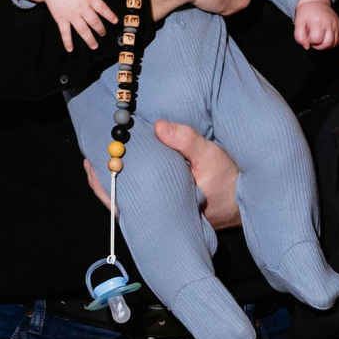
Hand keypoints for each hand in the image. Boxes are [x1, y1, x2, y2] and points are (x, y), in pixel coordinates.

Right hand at [32, 0, 111, 51]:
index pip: (103, 8)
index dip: (110, 15)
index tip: (115, 22)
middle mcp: (82, 8)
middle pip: (94, 21)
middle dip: (100, 30)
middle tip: (104, 35)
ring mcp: (72, 15)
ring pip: (83, 30)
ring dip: (89, 39)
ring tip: (94, 46)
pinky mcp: (61, 19)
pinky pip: (65, 32)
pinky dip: (67, 41)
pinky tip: (70, 49)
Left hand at [81, 124, 242, 231]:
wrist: (249, 201)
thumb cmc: (231, 181)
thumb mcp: (211, 155)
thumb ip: (185, 139)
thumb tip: (158, 126)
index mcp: (168, 205)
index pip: (127, 200)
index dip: (106, 183)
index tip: (93, 162)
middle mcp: (163, 213)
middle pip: (124, 202)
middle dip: (105, 182)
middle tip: (89, 162)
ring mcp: (166, 212)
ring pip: (133, 201)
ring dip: (117, 183)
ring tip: (100, 163)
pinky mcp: (171, 208)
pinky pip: (144, 198)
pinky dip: (132, 184)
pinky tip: (125, 169)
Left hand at [293, 0, 338, 49]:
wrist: (316, 2)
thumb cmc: (306, 13)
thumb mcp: (298, 23)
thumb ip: (299, 36)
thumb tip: (307, 46)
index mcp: (318, 22)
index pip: (316, 40)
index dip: (310, 40)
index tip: (308, 34)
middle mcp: (329, 24)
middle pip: (327, 44)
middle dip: (318, 46)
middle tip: (313, 39)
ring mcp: (336, 25)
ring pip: (334, 43)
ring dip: (325, 45)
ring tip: (319, 39)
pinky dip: (332, 43)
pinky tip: (326, 38)